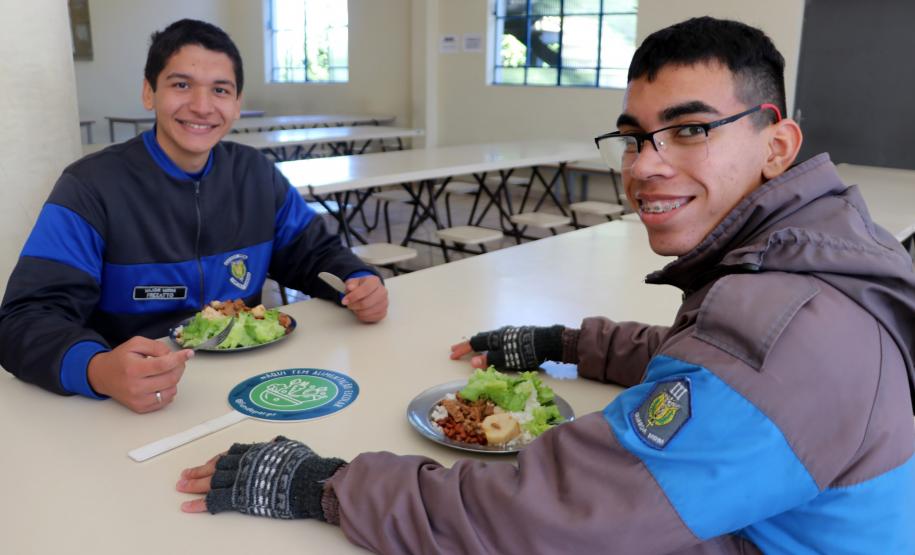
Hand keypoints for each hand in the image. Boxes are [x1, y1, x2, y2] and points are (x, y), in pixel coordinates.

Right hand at [86, 336, 192, 412]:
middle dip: (179, 367)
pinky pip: (165, 401)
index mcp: (133, 369)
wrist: (103, 376)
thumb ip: (156, 347)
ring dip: (174, 379)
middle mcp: (136, 387)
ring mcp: (138, 400)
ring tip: (166, 372)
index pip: (163, 365)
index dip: (179, 359)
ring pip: (171, 390)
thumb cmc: (120, 359)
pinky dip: (168, 390)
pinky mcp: (141, 408)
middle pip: (171, 378)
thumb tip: (173, 355)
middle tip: (177, 361)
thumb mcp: (136, 344)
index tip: (189, 353)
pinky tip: (161, 382)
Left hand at [176, 436, 345, 519]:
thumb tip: (276, 441)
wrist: (305, 479)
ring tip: (181, 487)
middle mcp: (243, 462)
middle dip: (198, 471)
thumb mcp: (292, 448)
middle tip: (184, 475)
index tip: (206, 463)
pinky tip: (188, 507)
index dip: (214, 460)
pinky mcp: (238, 497)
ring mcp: (239, 479)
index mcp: (255, 451)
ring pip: (210, 481)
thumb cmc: (302, 464)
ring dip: (193, 485)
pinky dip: (199, 504)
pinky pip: (214, 501)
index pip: (229, 454)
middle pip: (215, 467)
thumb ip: (281, 445)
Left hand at [342, 275, 387, 322]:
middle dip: (354, 305)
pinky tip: (360, 311)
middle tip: (349, 305)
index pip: (365, 289)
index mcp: (374, 281)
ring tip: (355, 307)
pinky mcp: (383, 312)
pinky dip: (362, 316)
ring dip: (357, 311)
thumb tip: (350, 287)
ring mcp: (384, 303)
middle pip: (366, 303)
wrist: (368, 292)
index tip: (345, 300)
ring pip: (367, 312)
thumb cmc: (360, 287)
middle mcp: (382, 291)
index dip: (353, 296)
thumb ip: (350, 284)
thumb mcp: (352, 282)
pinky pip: (371, 318)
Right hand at [449, 325, 565, 370]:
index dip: (462, 349)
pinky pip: (496, 339)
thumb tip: (473, 362)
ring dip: (478, 344)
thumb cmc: (526, 353)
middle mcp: (499, 333)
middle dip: (467, 345)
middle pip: (479, 338)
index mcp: (494, 338)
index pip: (473, 343)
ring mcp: (508, 334)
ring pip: (488, 338)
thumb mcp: (507, 359)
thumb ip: (490, 360)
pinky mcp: (516, 337)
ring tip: (472, 348)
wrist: (547, 342)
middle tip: (456, 349)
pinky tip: (492, 347)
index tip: (452, 355)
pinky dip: (488, 344)